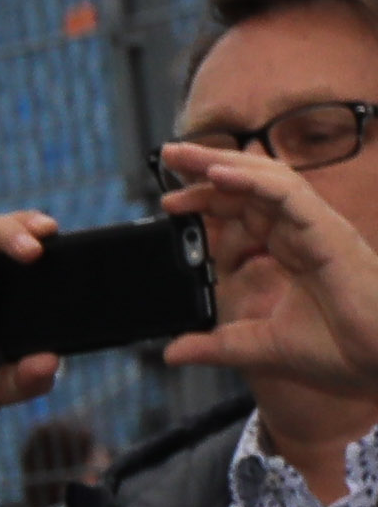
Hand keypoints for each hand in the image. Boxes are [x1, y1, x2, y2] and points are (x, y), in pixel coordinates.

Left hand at [158, 141, 377, 393]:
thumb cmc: (339, 347)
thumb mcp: (259, 347)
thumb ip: (216, 345)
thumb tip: (171, 352)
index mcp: (290, 247)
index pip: (244, 209)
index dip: (208, 198)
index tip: (170, 201)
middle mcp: (302, 230)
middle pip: (251, 184)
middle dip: (209, 166)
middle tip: (168, 154)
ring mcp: (316, 227)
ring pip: (267, 179)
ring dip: (224, 163)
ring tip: (185, 156)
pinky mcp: (327, 232)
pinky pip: (287, 195)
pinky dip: (252, 181)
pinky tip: (219, 175)